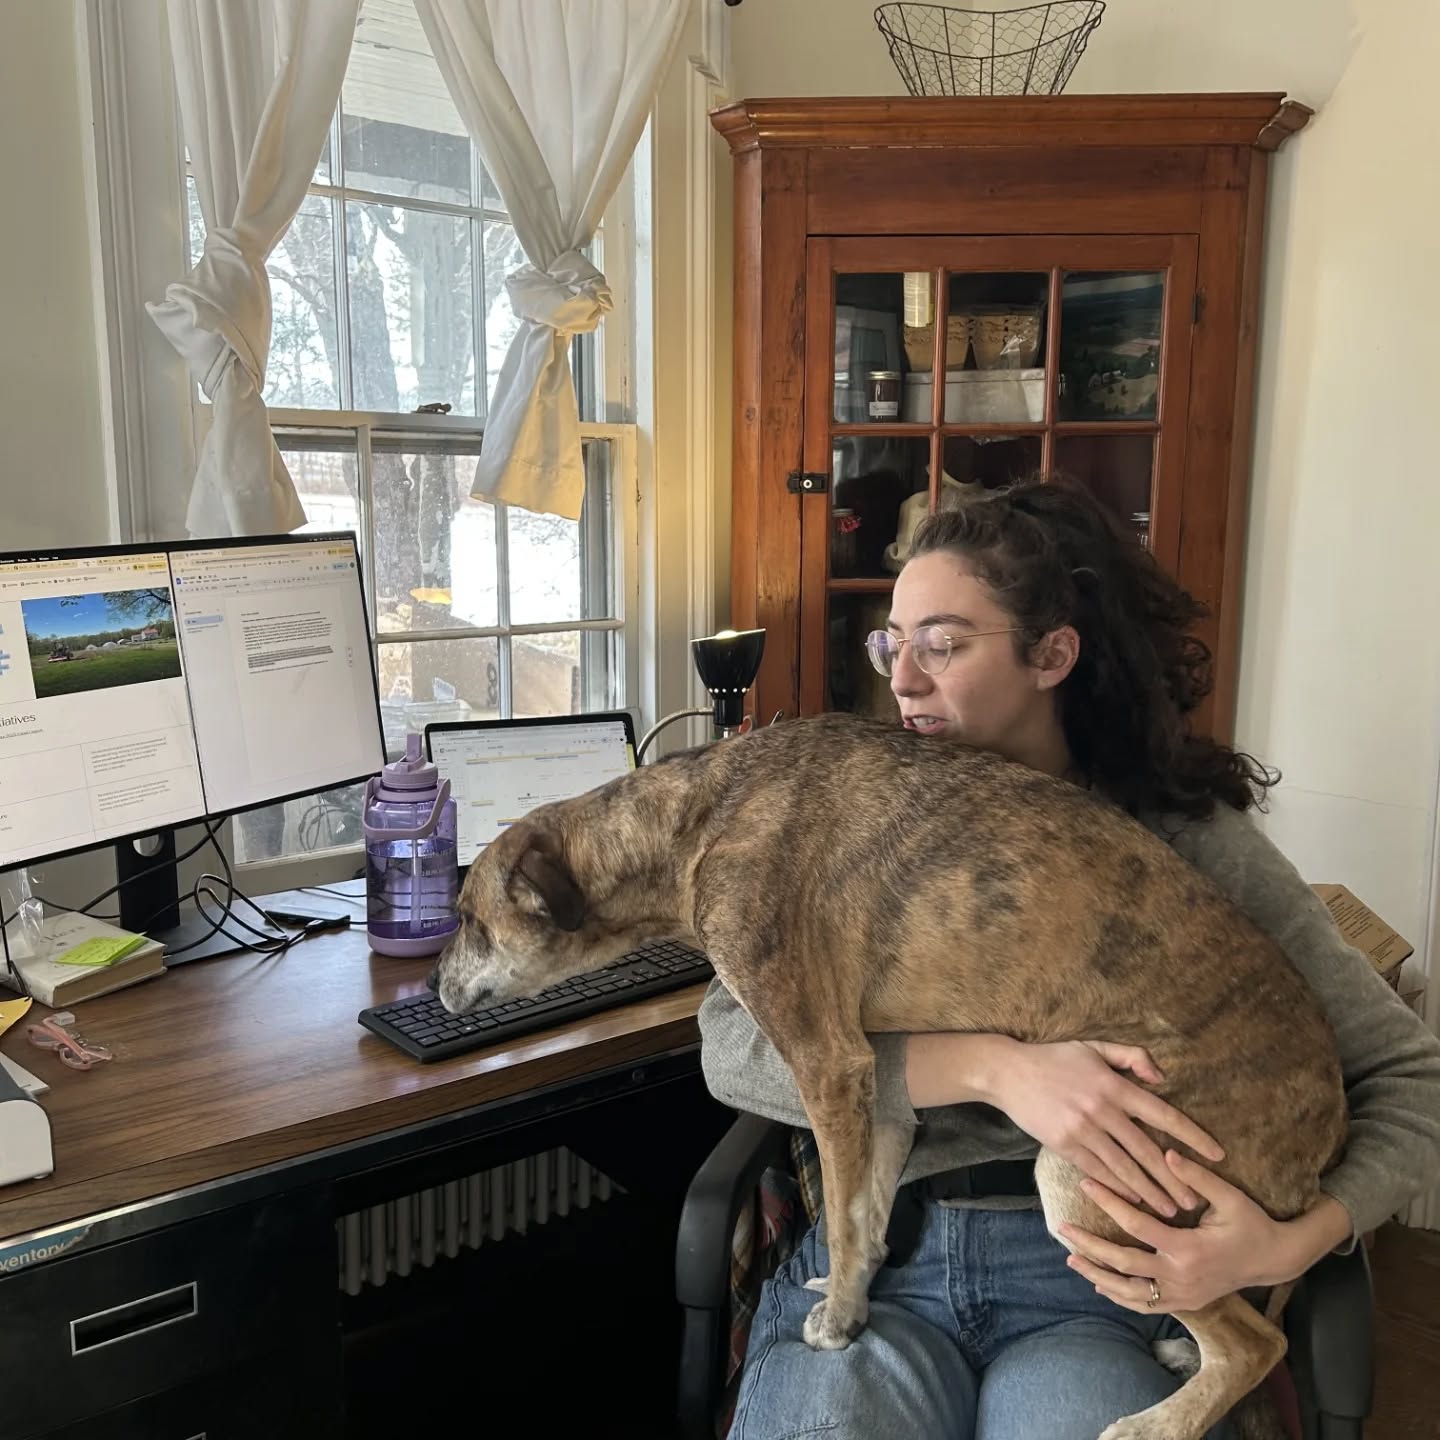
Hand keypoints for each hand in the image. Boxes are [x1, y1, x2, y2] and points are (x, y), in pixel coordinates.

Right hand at [990, 1040, 1224, 1216]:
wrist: (1008, 1073)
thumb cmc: (1055, 1058)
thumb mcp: (1095, 1047)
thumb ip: (1132, 1056)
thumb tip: (1162, 1078)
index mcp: (1114, 1085)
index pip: (1164, 1115)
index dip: (1193, 1137)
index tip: (1216, 1155)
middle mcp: (1102, 1109)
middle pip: (1147, 1151)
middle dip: (1174, 1179)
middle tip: (1195, 1202)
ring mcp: (1082, 1130)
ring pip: (1124, 1168)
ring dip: (1150, 1192)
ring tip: (1170, 1211)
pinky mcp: (1064, 1145)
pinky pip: (1097, 1171)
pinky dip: (1118, 1189)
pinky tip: (1134, 1201)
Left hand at [1060, 1150, 1293, 1312]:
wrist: (1274, 1260)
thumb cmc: (1252, 1223)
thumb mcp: (1230, 1197)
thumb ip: (1197, 1176)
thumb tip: (1167, 1152)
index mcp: (1188, 1249)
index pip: (1137, 1226)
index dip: (1109, 1203)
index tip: (1085, 1183)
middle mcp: (1181, 1277)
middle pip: (1124, 1265)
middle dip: (1090, 1247)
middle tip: (1063, 1229)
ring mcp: (1183, 1295)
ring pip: (1130, 1294)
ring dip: (1098, 1277)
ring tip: (1071, 1260)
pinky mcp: (1186, 1304)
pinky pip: (1146, 1306)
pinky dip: (1120, 1297)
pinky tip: (1100, 1285)